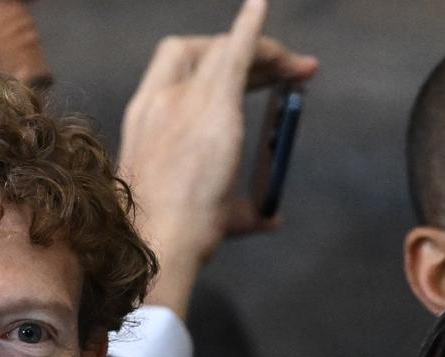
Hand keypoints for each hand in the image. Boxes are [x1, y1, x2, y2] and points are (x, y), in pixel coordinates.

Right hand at [117, 0, 317, 313]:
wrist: (158, 244)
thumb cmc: (173, 240)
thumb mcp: (207, 217)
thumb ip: (240, 212)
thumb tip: (271, 218)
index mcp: (145, 122)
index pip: (177, 72)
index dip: (213, 65)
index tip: (248, 78)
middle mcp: (158, 102)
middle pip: (202, 54)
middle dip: (244, 56)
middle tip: (284, 74)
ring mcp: (184, 100)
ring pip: (226, 52)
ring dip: (265, 54)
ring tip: (299, 69)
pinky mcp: (215, 104)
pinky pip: (236, 50)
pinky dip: (252, 27)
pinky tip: (262, 3)